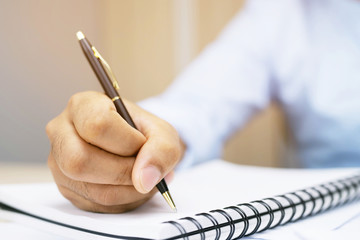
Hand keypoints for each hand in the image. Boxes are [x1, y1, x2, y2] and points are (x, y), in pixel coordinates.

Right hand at [46, 91, 184, 212]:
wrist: (137, 147)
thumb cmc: (144, 134)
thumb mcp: (163, 133)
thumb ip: (162, 149)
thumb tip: (144, 180)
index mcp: (83, 105)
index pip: (96, 125)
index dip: (126, 141)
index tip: (142, 144)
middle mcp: (62, 131)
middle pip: (80, 161)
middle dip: (123, 171)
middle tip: (144, 169)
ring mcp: (59, 162)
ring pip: (91, 188)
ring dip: (129, 190)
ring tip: (145, 179)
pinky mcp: (67, 187)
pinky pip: (96, 204)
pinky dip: (123, 201)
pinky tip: (132, 187)